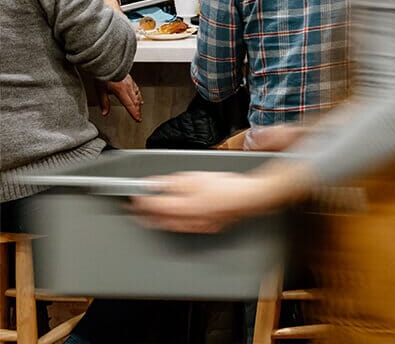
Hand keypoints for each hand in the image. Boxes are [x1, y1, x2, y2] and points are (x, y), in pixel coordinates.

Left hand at [99, 75, 142, 121]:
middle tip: (138, 117)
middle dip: (137, 110)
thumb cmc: (103, 74)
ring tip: (139, 108)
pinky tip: (138, 95)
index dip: (134, 113)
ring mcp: (130, 82)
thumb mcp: (100, 90)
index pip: (130, 105)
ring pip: (137, 95)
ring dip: (138, 103)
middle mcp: (128, 87)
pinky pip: (136, 89)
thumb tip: (105, 112)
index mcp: (121, 91)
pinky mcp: (130, 79)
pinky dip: (138, 94)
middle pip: (135, 101)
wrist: (107, 61)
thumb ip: (104, 102)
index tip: (137, 119)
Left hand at [131, 171, 264, 233]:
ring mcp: (197, 226)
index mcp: (180, 207)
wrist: (248, 198)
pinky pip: (184, 228)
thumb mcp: (194, 177)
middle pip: (157, 219)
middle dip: (143, 213)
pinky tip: (175, 219)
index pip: (152, 205)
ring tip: (149, 214)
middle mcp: (185, 220)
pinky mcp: (208, 227)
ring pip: (169, 226)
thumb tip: (153, 185)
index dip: (140, 199)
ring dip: (157, 220)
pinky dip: (175, 224)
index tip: (134, 193)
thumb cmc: (226, 187)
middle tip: (135, 207)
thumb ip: (171, 182)